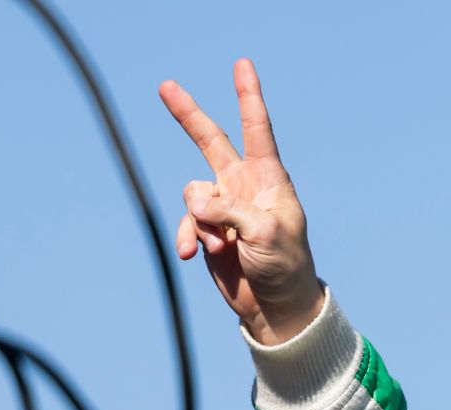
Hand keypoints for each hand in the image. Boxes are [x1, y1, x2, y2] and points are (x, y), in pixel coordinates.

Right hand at [160, 58, 321, 344]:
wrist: (275, 305)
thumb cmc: (285, 265)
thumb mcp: (265, 234)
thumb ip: (229, 211)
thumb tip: (194, 203)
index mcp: (268, 179)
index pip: (257, 130)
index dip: (248, 97)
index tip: (243, 65)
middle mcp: (243, 186)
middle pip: (209, 141)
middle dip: (187, 114)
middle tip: (165, 86)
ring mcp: (223, 207)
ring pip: (192, 193)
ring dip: (201, 221)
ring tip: (222, 246)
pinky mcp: (208, 229)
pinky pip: (186, 222)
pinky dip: (188, 236)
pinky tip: (194, 254)